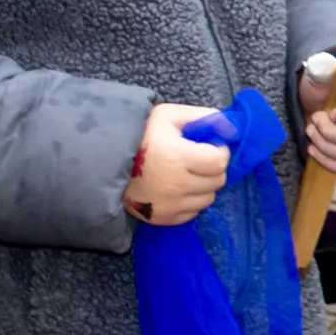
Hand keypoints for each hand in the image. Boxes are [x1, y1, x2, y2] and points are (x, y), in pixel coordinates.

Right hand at [126, 101, 234, 225]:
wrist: (104, 161)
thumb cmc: (139, 134)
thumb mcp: (168, 115)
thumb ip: (202, 117)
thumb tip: (231, 127)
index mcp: (178, 157)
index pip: (219, 162)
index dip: (219, 151)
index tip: (210, 146)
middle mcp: (177, 186)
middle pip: (217, 182)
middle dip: (213, 168)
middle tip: (199, 160)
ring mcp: (169, 205)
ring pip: (207, 199)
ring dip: (204, 186)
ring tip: (188, 175)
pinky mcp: (161, 218)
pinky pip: (191, 214)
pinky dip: (190, 202)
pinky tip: (178, 189)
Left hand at [301, 53, 335, 173]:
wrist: (329, 104)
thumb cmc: (328, 89)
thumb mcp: (324, 76)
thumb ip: (323, 72)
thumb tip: (322, 68)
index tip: (328, 114)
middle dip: (331, 134)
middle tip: (312, 122)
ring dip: (327, 148)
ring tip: (310, 135)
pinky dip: (332, 163)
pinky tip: (315, 151)